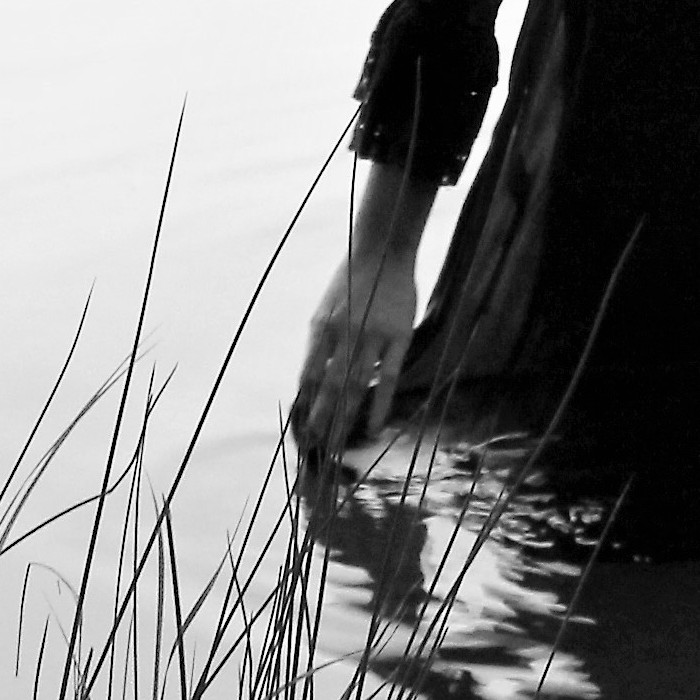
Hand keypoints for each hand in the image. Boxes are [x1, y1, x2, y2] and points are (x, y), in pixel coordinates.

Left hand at [288, 238, 418, 456]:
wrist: (382, 251)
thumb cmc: (351, 281)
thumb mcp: (326, 309)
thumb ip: (320, 344)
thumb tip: (312, 382)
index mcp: (321, 327)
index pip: (308, 374)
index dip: (304, 403)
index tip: (300, 428)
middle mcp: (343, 333)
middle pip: (328, 387)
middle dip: (320, 420)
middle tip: (315, 448)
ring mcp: (372, 336)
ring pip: (355, 386)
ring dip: (345, 418)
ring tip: (337, 445)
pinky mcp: (398, 338)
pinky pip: (387, 378)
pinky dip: (379, 404)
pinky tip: (374, 426)